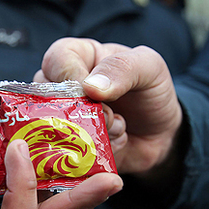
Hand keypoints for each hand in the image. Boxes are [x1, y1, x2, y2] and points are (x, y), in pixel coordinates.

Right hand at [34, 38, 183, 177]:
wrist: (163, 135)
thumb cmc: (152, 92)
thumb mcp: (148, 67)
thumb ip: (122, 68)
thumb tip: (90, 86)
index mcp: (79, 58)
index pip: (56, 60)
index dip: (69, 75)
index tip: (90, 92)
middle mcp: (64, 87)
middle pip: (46, 96)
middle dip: (80, 110)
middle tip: (108, 114)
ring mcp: (64, 118)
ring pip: (54, 126)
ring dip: (89, 131)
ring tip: (117, 127)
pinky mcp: (68, 145)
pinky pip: (67, 150)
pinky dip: (94, 148)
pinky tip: (116, 140)